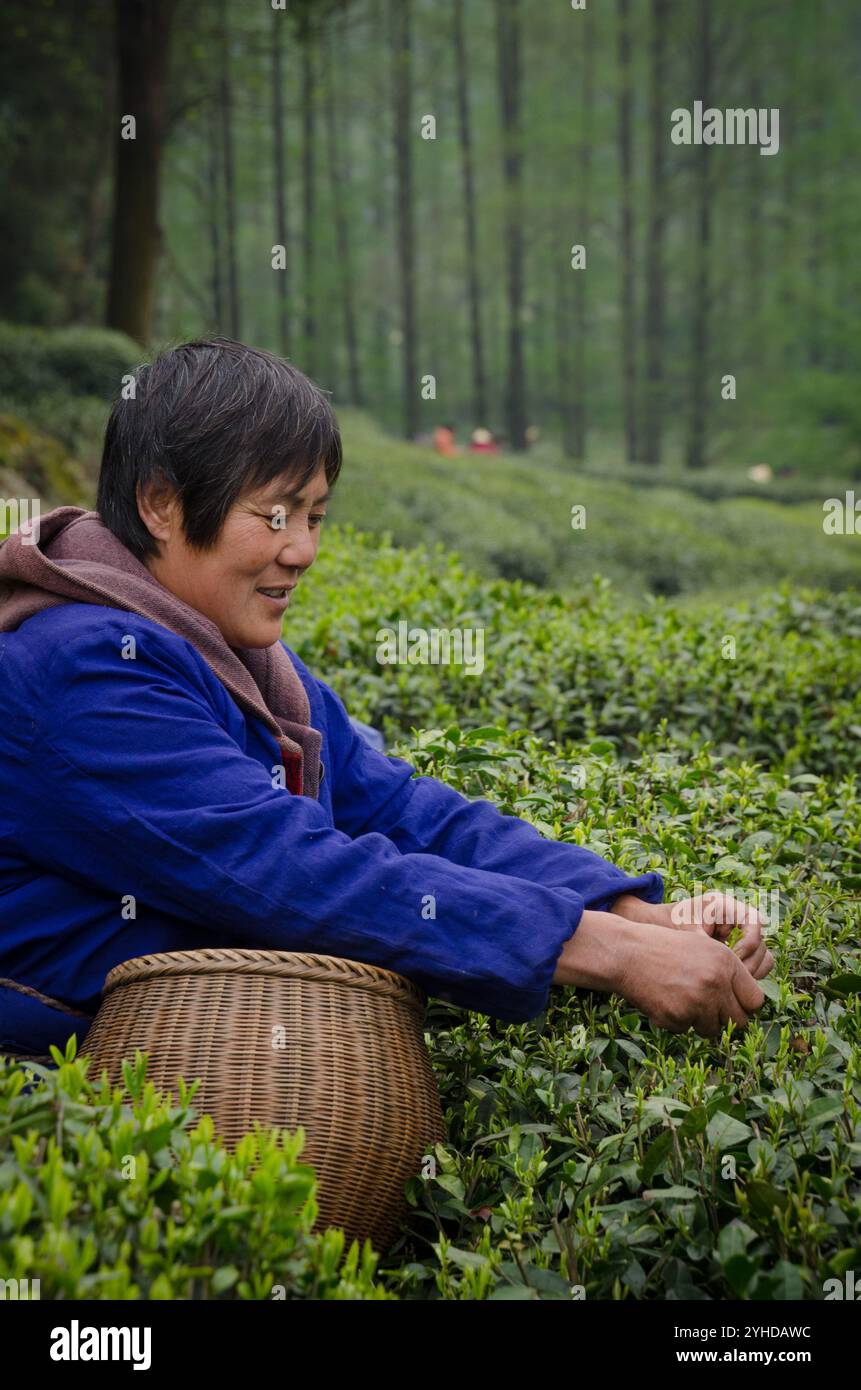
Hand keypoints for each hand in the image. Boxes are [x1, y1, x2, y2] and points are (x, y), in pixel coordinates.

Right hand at [552, 912, 766, 1038]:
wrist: (626, 953)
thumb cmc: (664, 948)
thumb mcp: (703, 948)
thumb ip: (728, 972)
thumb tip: (748, 1005)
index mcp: (727, 962)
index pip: (755, 1001)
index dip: (744, 1005)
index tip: (733, 1005)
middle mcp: (716, 982)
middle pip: (739, 1021)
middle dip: (725, 1019)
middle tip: (708, 1010)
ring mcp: (696, 1001)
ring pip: (713, 1030)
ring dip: (700, 1021)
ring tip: (681, 999)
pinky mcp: (677, 1017)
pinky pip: (686, 1030)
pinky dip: (676, 1021)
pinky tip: (663, 1000)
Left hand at [611, 890, 773, 980]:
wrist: (651, 927)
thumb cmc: (665, 924)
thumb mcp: (685, 931)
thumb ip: (705, 943)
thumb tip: (728, 965)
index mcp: (724, 906)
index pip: (754, 922)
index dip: (748, 944)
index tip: (731, 961)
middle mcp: (735, 919)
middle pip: (761, 943)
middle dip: (750, 964)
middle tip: (732, 981)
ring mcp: (736, 936)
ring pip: (761, 957)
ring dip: (750, 974)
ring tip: (730, 987)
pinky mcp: (734, 951)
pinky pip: (751, 966)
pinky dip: (744, 978)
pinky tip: (727, 988)